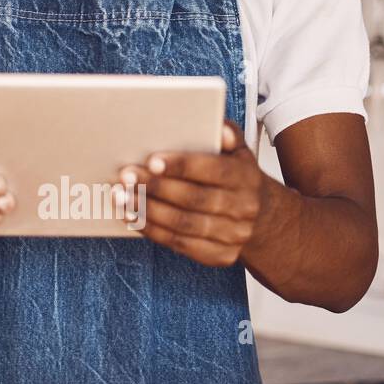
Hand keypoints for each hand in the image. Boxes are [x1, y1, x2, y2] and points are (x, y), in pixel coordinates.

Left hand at [116, 120, 265, 266]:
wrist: (261, 217)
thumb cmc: (236, 177)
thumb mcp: (238, 152)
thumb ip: (227, 135)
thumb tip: (219, 129)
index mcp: (246, 178)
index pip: (213, 170)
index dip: (181, 166)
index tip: (152, 161)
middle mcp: (243, 208)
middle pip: (193, 199)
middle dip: (155, 187)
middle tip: (126, 176)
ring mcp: (233, 234)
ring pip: (184, 224)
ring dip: (148, 211)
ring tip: (122, 197)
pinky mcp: (220, 255)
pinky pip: (180, 244)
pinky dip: (152, 230)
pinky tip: (133, 217)